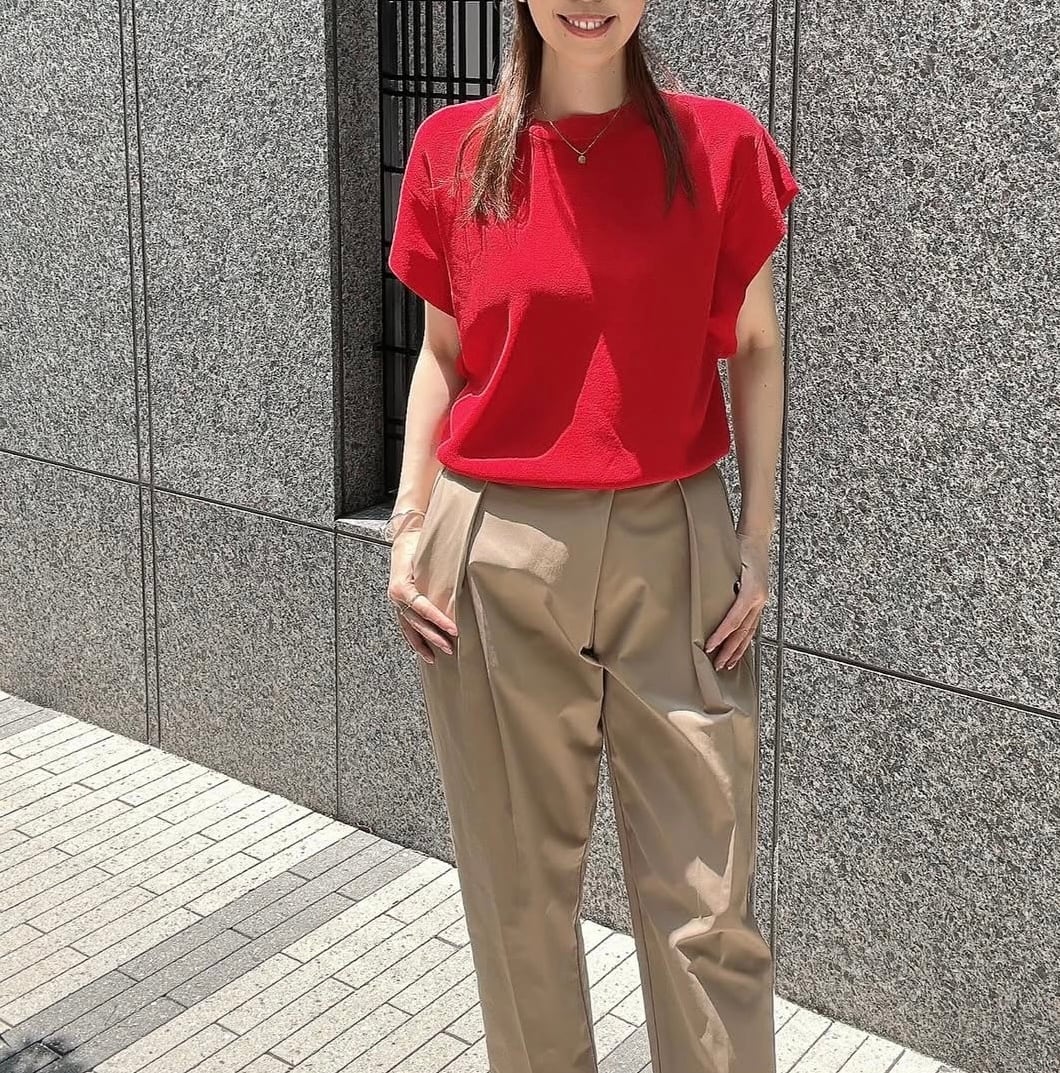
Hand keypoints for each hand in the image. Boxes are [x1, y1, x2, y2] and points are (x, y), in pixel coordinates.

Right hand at [387, 528, 457, 663]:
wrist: (405, 536)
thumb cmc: (419, 543)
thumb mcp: (428, 554)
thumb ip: (440, 571)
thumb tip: (461, 583)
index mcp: (401, 585)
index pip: (421, 607)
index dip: (438, 619)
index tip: (454, 629)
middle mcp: (396, 596)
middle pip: (415, 622)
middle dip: (433, 637)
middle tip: (450, 648)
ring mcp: (395, 602)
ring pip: (408, 628)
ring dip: (422, 644)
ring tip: (435, 658)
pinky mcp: (398, 604)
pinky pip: (405, 625)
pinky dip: (413, 639)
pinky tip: (421, 650)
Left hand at [703, 530, 769, 670]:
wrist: (757, 537)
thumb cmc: (740, 546)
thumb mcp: (727, 562)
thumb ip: (717, 581)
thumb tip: (699, 599)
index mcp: (752, 591)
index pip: (734, 620)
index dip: (721, 635)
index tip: (709, 646)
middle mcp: (759, 599)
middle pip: (743, 631)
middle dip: (730, 650)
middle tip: (717, 664)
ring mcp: (761, 601)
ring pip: (750, 631)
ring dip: (738, 649)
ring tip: (728, 664)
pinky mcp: (759, 601)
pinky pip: (752, 625)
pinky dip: (745, 639)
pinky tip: (738, 648)